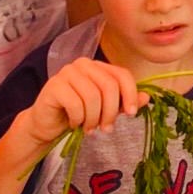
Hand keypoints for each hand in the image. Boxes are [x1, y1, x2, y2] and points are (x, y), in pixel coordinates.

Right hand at [20, 57, 147, 148]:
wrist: (46, 124)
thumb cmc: (77, 115)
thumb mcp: (105, 109)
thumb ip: (123, 102)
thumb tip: (146, 98)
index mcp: (98, 66)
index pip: (122, 74)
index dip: (130, 94)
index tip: (131, 114)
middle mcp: (83, 64)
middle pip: (109, 86)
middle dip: (111, 112)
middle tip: (106, 129)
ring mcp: (67, 72)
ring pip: (92, 97)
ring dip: (93, 119)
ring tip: (89, 128)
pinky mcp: (54, 85)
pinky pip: (75, 104)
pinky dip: (78, 119)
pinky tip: (74, 124)